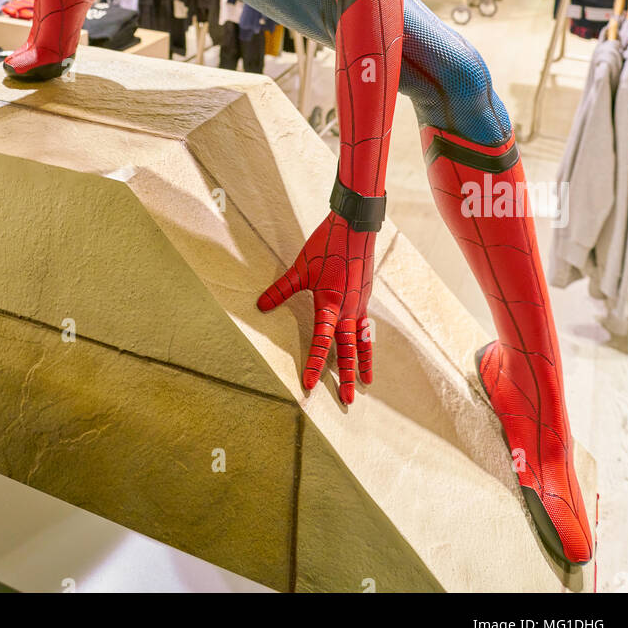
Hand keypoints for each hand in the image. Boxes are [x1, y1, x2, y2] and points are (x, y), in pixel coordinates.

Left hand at [258, 212, 375, 403]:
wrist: (355, 226)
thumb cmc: (327, 245)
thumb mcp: (300, 268)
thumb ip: (281, 290)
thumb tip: (260, 306)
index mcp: (331, 305)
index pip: (321, 342)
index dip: (313, 364)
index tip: (309, 385)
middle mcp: (349, 309)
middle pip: (348, 350)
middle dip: (346, 376)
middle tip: (348, 401)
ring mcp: (361, 304)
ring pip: (362, 340)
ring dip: (363, 362)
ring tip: (367, 382)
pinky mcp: (366, 296)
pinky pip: (367, 325)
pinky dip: (368, 341)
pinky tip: (366, 346)